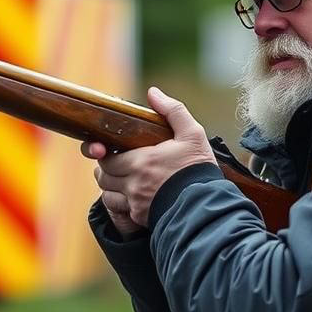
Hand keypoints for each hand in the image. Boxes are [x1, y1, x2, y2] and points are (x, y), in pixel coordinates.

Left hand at [82, 87, 216, 230]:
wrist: (208, 205)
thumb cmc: (199, 169)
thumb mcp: (192, 134)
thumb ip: (172, 111)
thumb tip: (153, 92)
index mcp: (141, 161)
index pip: (106, 158)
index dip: (105, 154)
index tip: (112, 151)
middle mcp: (134, 184)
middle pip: (103, 177)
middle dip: (107, 170)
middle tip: (118, 164)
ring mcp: (135, 203)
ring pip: (107, 195)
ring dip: (111, 188)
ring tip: (123, 180)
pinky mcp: (140, 218)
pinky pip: (119, 211)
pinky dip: (120, 204)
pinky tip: (133, 197)